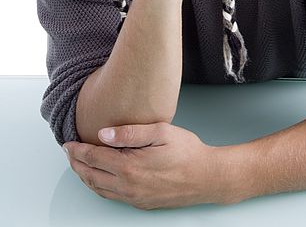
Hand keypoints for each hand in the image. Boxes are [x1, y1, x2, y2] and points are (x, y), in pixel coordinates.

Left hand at [63, 122, 226, 209]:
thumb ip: (130, 132)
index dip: (77, 150)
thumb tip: (103, 133)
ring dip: (85, 177)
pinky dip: (99, 186)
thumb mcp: (161, 132)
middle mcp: (128, 186)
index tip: (68, 143)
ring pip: (99, 189)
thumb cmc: (187, 152)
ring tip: (79, 165)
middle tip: (69, 153)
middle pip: (91, 176)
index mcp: (130, 166)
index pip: (93, 158)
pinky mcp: (141, 204)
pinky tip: (100, 178)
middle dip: (76, 164)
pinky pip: (112, 197)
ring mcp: (134, 198)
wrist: (207, 177)